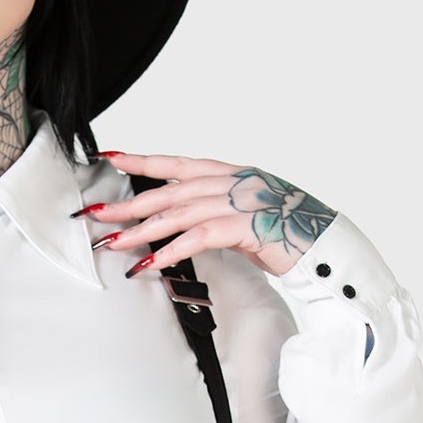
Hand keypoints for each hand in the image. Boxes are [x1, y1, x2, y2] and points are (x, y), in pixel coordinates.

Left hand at [79, 152, 336, 279]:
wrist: (327, 245)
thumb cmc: (287, 234)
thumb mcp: (244, 217)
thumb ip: (213, 215)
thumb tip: (180, 229)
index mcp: (229, 173)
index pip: (177, 163)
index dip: (142, 160)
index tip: (110, 159)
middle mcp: (231, 181)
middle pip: (168, 189)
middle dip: (128, 202)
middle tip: (94, 213)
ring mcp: (239, 202)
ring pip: (178, 212)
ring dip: (141, 229)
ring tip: (113, 242)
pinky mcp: (246, 227)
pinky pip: (199, 237)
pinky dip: (171, 250)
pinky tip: (150, 264)